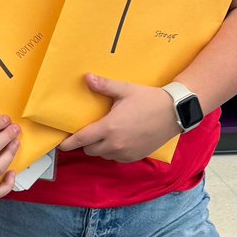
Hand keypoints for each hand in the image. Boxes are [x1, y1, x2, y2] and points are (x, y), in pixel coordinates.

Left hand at [57, 75, 178, 162]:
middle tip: (91, 130)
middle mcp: (115, 144)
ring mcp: (125, 153)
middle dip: (87, 142)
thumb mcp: (125, 90)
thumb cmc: (149, 99)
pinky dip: (114, 151)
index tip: (61, 144)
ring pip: (103, 155)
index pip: (81, 139)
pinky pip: (117, 158)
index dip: (69, 143)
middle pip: (90, 150)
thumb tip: (87, 78)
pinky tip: (120, 139)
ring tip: (107, 134)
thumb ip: (104, 86)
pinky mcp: (135, 157)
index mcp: (109, 128)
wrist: (175, 113)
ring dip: (101, 147)